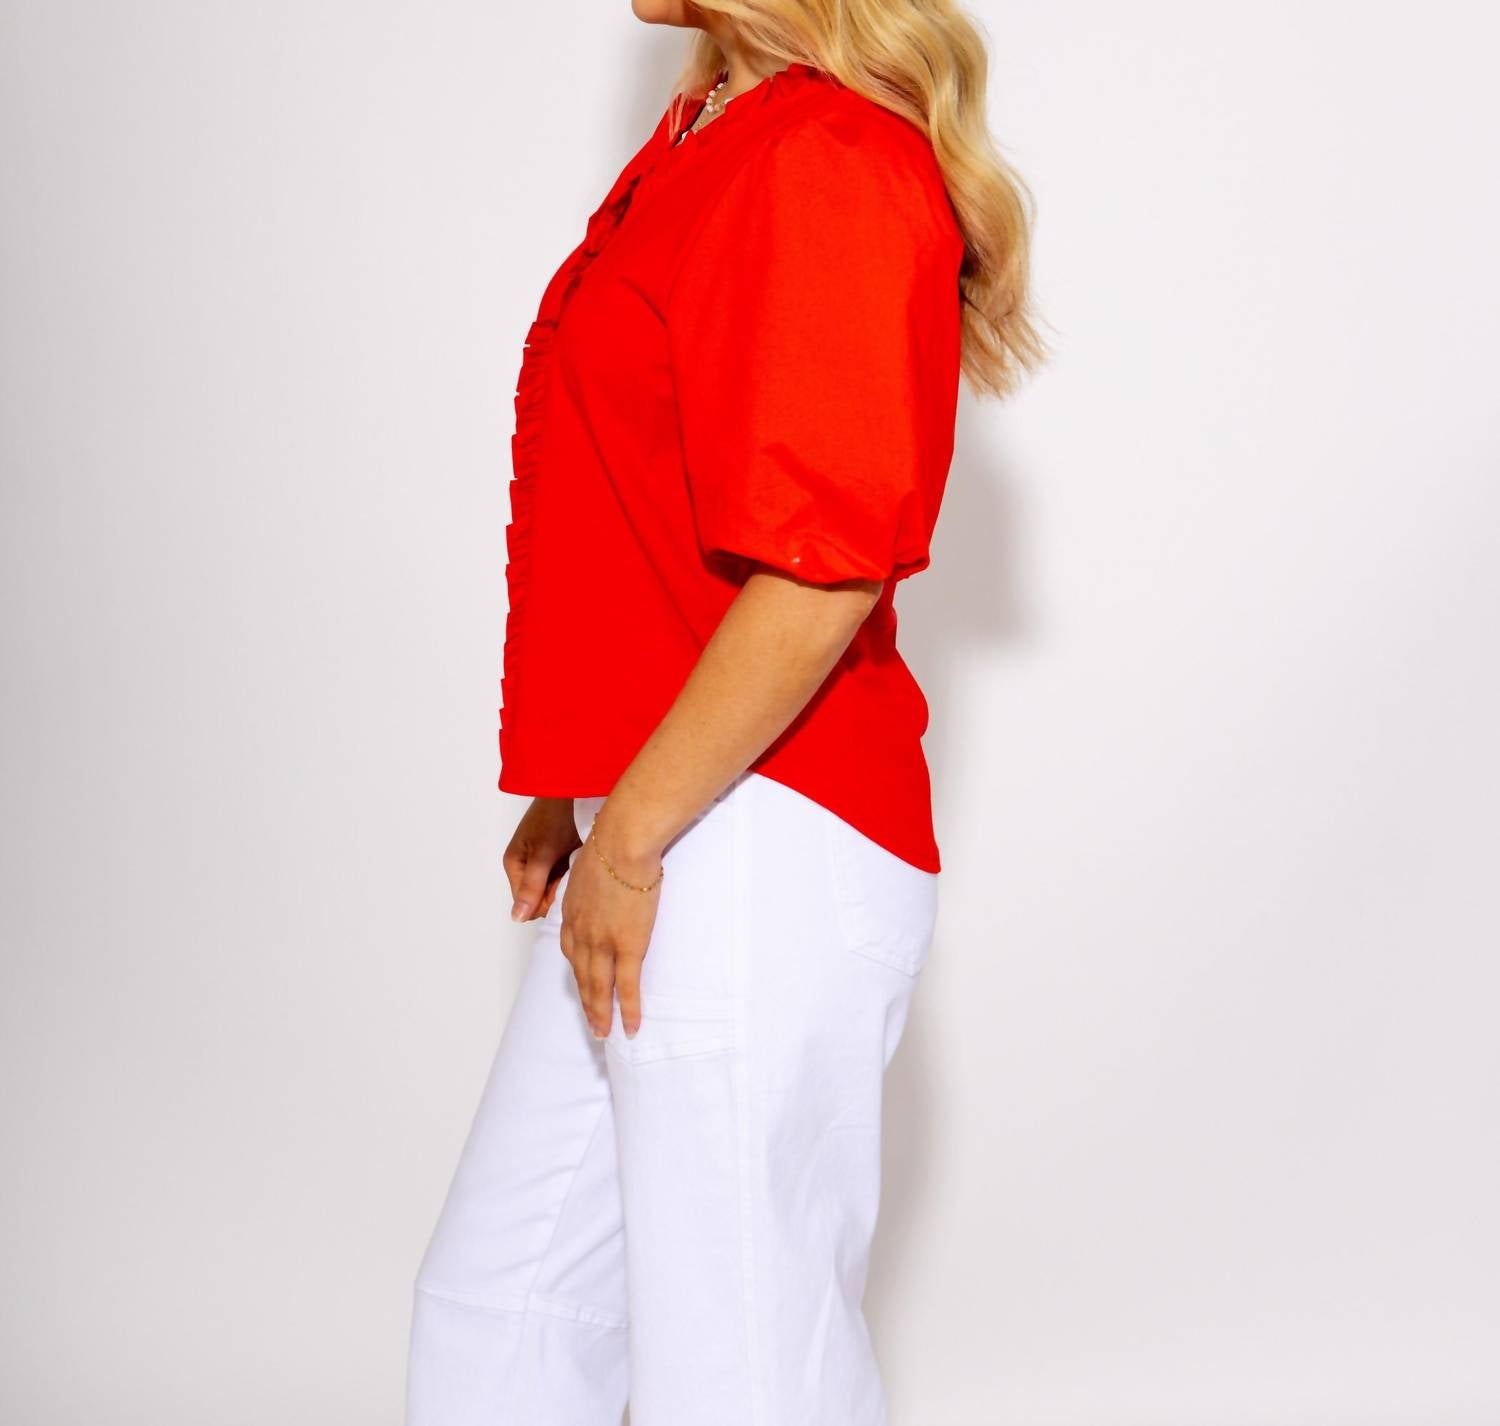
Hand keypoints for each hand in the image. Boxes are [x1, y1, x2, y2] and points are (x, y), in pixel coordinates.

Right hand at [503, 797, 580, 921]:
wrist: (573, 788)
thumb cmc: (554, 816)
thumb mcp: (542, 852)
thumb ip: (532, 886)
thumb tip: (516, 918)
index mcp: (514, 864)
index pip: (527, 904)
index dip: (546, 902)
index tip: (562, 886)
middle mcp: (526, 866)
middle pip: (542, 898)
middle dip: (558, 891)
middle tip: (571, 870)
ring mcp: (544, 862)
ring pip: (556, 889)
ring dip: (568, 882)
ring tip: (576, 862)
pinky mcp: (560, 857)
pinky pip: (566, 877)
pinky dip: (574, 873)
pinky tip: (580, 861)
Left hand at [559, 814, 663, 1039]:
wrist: (622, 843)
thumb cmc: (612, 843)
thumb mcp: (591, 864)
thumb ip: (594, 879)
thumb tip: (602, 878)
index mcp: (572, 911)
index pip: (571, 949)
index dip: (577, 969)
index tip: (582, 982)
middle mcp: (581, 932)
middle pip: (581, 974)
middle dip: (586, 1001)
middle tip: (592, 1023)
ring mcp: (602, 942)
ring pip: (598, 987)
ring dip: (600, 1013)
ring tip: (604, 1032)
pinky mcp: (626, 946)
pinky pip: (626, 987)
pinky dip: (626, 1010)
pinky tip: (629, 1027)